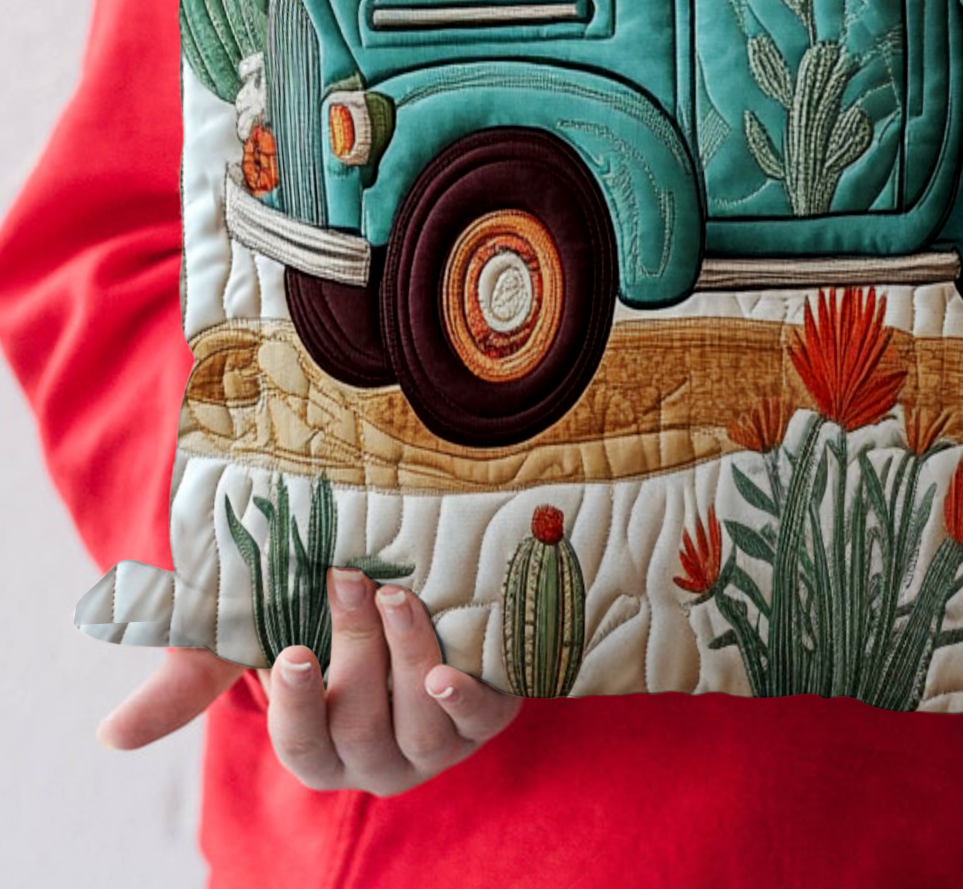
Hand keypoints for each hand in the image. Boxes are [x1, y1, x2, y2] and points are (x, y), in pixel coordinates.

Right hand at [98, 569, 521, 796]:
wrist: (405, 573)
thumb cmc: (314, 611)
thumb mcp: (249, 634)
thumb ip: (189, 678)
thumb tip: (109, 738)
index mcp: (318, 747)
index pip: (302, 746)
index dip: (298, 705)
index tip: (293, 652)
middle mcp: (375, 758)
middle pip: (360, 725)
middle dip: (354, 650)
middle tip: (349, 581)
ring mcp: (434, 743)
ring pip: (418, 724)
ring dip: (407, 658)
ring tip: (397, 598)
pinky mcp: (484, 716)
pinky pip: (480, 724)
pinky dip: (466, 700)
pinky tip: (449, 673)